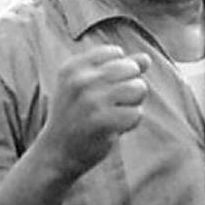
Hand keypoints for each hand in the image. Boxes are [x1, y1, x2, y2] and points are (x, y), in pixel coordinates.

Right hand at [37, 45, 150, 180]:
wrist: (57, 152)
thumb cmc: (77, 115)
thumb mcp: (87, 86)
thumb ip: (117, 68)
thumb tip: (147, 58)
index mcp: (73, 66)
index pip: (116, 53)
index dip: (119, 70)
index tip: (102, 87)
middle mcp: (81, 80)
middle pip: (131, 68)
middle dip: (130, 85)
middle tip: (112, 103)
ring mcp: (91, 101)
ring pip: (138, 88)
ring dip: (134, 103)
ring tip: (116, 113)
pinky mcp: (102, 122)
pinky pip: (137, 113)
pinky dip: (131, 122)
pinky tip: (114, 128)